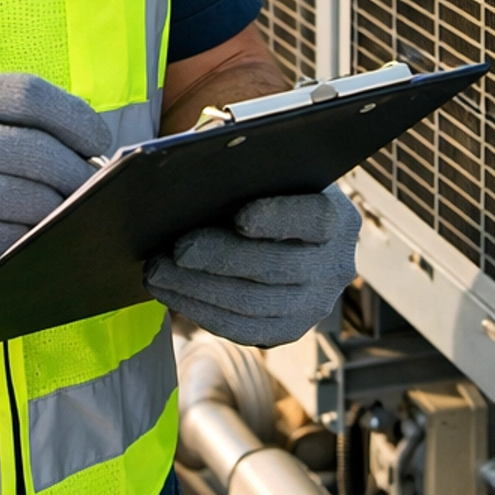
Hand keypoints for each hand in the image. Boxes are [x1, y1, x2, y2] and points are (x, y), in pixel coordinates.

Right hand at [0, 74, 113, 305]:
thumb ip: (11, 123)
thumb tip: (90, 151)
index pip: (30, 96)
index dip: (76, 119)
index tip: (100, 142)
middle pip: (40, 154)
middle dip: (78, 176)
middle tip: (94, 187)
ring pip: (32, 203)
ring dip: (61, 212)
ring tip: (71, 212)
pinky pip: (10, 240)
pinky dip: (33, 240)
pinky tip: (37, 237)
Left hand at [144, 188, 360, 345]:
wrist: (282, 233)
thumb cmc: (263, 190)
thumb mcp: (266, 172)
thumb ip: (245, 167)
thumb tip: (200, 165)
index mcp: (337, 217)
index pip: (313, 218)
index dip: (278, 218)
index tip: (240, 217)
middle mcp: (335, 266)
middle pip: (277, 266)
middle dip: (221, 259)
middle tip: (176, 250)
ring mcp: (315, 304)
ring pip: (255, 304)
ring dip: (199, 290)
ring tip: (158, 273)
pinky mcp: (290, 330)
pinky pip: (244, 329)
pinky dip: (203, 312)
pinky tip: (172, 294)